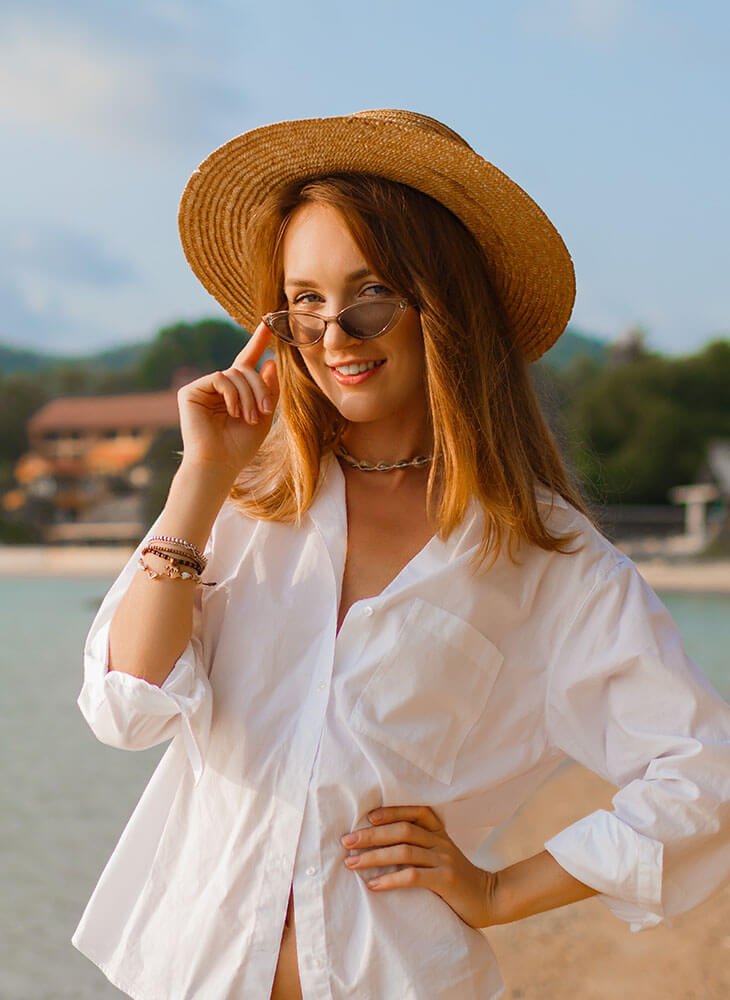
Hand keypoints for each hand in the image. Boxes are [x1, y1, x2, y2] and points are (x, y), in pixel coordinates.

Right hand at [176, 321, 278, 476]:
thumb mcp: (263, 416)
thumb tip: (270, 362)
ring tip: (247, 417)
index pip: (247, 362)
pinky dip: (232, 394)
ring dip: (248, 395)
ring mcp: (203, 388)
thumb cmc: (240, 447)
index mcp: (234, 393)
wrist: (219, 464)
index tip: (268, 323)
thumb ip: (268, 390)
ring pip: (235, 373)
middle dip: (260, 387)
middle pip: (245, 369)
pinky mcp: (190, 391)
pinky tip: (232, 411)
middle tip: (264, 410)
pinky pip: (220, 378)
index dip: (258, 343)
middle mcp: (218, 388)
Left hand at [340, 804, 497, 929]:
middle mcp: (440, 842)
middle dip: (371, 835)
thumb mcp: (442, 855)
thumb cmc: (458, 879)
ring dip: (374, 857)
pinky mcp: (446, 880)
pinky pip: (413, 876)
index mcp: (439, 832)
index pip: (415, 812)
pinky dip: (390, 879)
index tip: (367, 816)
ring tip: (352, 864)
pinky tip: (374, 885)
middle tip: (347, 842)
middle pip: (402, 830)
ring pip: (404, 851)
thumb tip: (381, 846)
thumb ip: (421, 847)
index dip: (391, 811)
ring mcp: (444, 860)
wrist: (491, 899)